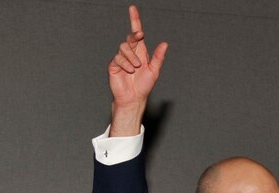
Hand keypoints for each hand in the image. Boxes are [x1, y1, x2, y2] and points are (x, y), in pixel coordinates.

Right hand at [107, 5, 167, 135]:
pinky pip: (118, 58)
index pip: (137, 33)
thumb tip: (164, 44)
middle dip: (134, 35)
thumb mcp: (154, 71)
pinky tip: (129, 71)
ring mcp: (121, 58)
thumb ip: (159, 57)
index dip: (135, 20)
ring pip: (124, 47)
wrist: (134, 98)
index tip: (133, 9)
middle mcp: (130, 53)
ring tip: (136, 67)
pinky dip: (125, 64)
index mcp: (140, 52)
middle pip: (130, 38)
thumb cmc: (144, 86)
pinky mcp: (114, 65)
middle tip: (140, 35)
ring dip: (131, 56)